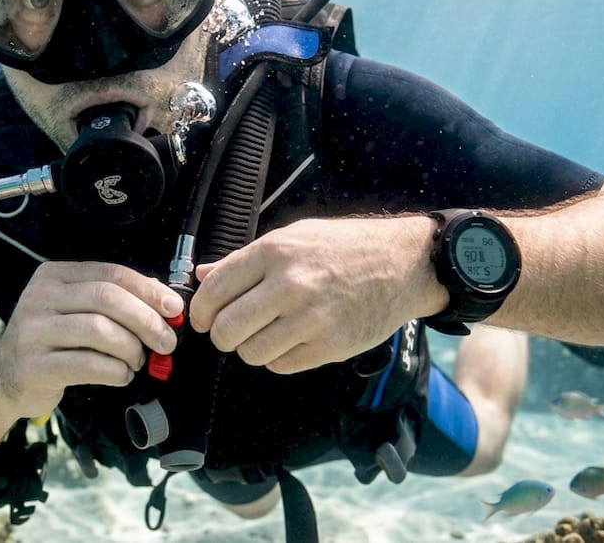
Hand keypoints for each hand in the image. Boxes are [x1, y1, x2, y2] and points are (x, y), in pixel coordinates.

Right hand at [0, 261, 181, 417]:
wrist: (2, 377)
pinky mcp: (34, 365)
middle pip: (106, 298)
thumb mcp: (74, 310)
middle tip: (166, 341)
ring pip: (99, 330)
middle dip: (145, 320)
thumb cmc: (50, 342)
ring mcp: (33, 331)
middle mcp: (40, 297)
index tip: (173, 309)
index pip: (110, 274)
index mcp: (54, 276)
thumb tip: (164, 302)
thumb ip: (113, 301)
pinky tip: (121, 375)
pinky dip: (115, 371)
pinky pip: (88, 364)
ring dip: (130, 348)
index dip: (148, 290)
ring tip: (138, 361)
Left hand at [189, 217, 445, 373]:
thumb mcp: (292, 238)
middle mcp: (289, 286)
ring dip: (251, 348)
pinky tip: (291, 340)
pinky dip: (278, 358)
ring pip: (251, 353)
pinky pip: (281, 365)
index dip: (201, 311)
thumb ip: (244, 260)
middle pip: (227, 329)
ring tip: (266, 333)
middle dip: (221, 335)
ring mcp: (311, 319)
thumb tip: (202, 275)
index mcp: (274, 253)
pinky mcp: (329, 346)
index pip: (214, 291)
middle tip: (230, 332)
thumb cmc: (343, 247)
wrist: (402, 264)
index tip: (203, 318)